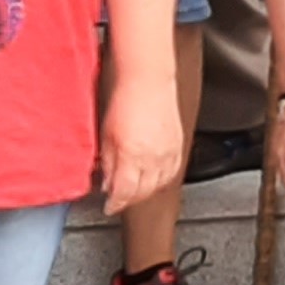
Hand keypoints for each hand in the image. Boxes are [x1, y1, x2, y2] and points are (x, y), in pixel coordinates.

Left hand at [99, 75, 185, 210]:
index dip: (114, 204)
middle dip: (129, 200)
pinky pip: (171, 173)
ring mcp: (168, 153)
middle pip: (142, 193)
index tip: (108, 206)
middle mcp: (153, 157)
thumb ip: (107, 162)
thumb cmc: (125, 98)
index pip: (124, 192)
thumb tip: (106, 182)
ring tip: (134, 190)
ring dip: (145, 192)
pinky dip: (160, 180)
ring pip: (158, 185)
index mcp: (132, 155)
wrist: (148, 78)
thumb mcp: (106, 134)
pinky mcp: (178, 146)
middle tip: (119, 199)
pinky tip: (152, 178)